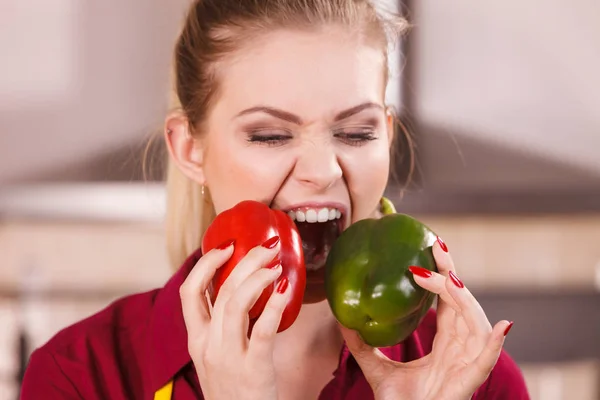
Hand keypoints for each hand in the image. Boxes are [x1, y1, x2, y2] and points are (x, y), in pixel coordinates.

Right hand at [180, 237, 289, 399]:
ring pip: (236, 303)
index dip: (205, 263)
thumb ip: (221, 327)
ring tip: (277, 265)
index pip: (190, 291)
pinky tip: (286, 290)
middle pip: (220, 290)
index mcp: (196, 339)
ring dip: (258, 277)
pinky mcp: (253, 368)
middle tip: (266, 246)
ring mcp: (228, 356)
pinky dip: (275, 306)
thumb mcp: (215, 356)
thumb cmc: (234, 390)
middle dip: (244, 261)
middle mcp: (207, 344)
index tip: (226, 246)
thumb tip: (243, 289)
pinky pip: (262, 329)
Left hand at [340, 238, 512, 399]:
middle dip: (453, 274)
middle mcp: (460, 348)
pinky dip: (495, 344)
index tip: (433, 248)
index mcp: (445, 343)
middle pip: (463, 303)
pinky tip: (501, 326)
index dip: (444, 275)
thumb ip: (362, 345)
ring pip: (475, 322)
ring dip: (462, 298)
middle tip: (437, 248)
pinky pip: (486, 360)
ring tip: (446, 278)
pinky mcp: (469, 382)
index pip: (449, 302)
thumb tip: (342, 319)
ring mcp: (466, 363)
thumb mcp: (376, 368)